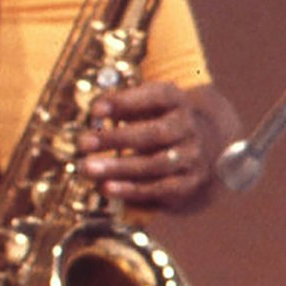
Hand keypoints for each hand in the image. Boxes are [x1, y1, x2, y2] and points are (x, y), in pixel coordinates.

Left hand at [80, 80, 215, 208]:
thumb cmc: (157, 121)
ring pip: (156, 164)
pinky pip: (160, 188)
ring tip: (87, 168)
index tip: (95, 110)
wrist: (203, 147)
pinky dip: (131, 190)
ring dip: (119, 167)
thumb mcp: (146, 105)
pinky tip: (106, 187)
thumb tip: (90, 114)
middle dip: (116, 138)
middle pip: (155, 133)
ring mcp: (191, 156)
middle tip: (82, 143)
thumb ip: (121, 106)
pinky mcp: (188, 182)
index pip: (158, 96)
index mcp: (176, 102)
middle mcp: (188, 128)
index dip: (126, 101)